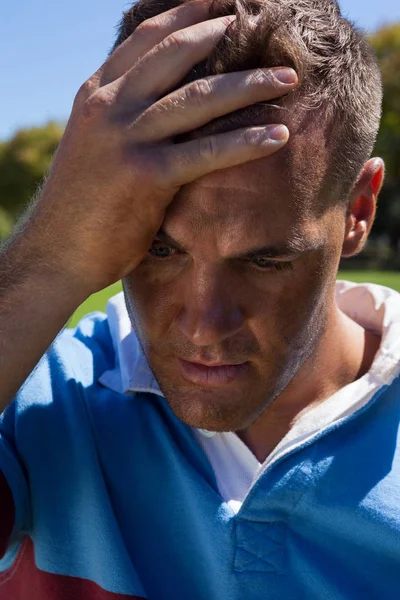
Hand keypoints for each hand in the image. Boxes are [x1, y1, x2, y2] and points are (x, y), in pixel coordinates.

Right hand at [28, 0, 297, 294]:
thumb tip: (163, 108)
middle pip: (175, 56)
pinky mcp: (146, 176)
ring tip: (288, 79)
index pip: (145, 39)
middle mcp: (108, 107)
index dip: (185, 16)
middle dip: (222, 35)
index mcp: (96, 95)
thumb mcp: (95, 147)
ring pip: (198, 98)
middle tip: (261, 27)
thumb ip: (123, 119)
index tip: (219, 4)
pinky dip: (246, 142)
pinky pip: (206, 152)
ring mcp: (126, 138)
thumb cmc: (81, 206)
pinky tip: (279, 136)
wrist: (57, 251)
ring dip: (250, 85)